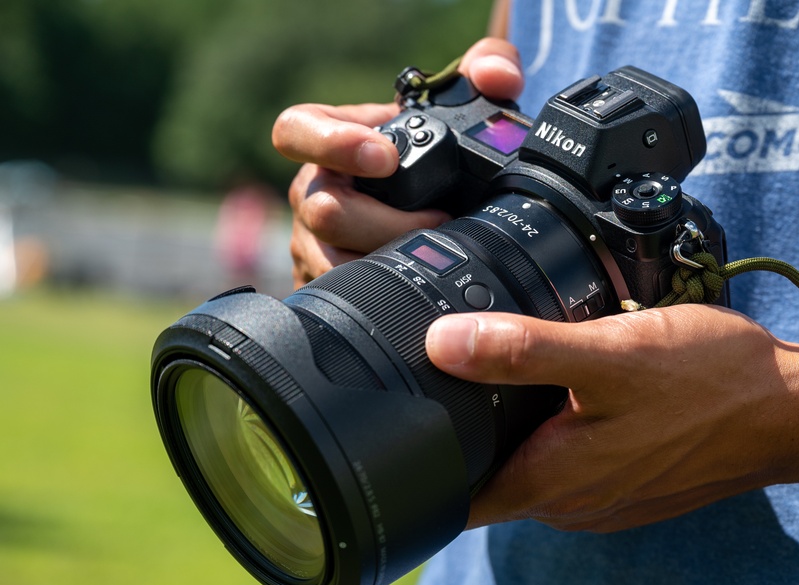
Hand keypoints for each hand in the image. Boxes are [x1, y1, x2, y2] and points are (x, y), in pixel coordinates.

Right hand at [271, 37, 524, 287]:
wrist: (438, 207)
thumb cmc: (439, 152)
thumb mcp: (467, 104)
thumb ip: (490, 69)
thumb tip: (497, 77)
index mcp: (332, 137)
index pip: (296, 130)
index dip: (334, 144)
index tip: (386, 157)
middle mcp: (314, 188)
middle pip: (324, 210)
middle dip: (387, 223)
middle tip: (440, 221)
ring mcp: (312, 239)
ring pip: (331, 260)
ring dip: (386, 263)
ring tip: (433, 254)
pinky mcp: (322, 280)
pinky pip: (337, 294)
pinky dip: (378, 295)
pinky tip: (414, 289)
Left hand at [424, 306, 798, 532]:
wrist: (791, 408)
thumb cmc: (709, 381)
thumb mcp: (609, 354)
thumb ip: (524, 352)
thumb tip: (441, 345)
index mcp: (554, 481)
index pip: (457, 498)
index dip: (420, 468)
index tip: (396, 424)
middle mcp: (572, 502)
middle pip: (488, 480)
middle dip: (461, 438)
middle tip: (442, 376)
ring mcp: (602, 496)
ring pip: (528, 468)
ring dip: (509, 432)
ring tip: (495, 376)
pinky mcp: (627, 479)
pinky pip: (567, 461)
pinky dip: (550, 432)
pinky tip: (559, 389)